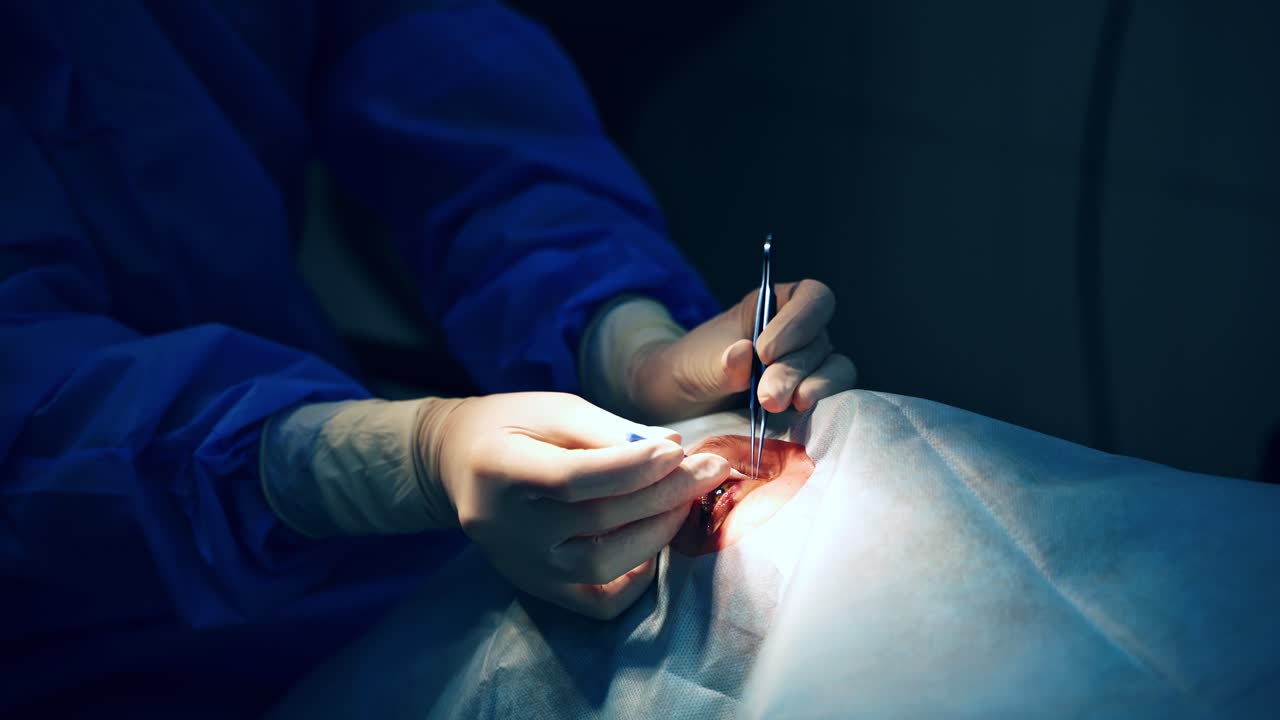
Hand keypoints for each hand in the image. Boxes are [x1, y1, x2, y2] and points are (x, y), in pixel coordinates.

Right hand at [426, 392, 729, 618]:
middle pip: (597, 519)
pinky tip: (654, 543)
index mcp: (499, 468)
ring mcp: (520, 565)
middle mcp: (504, 526)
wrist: (457, 464)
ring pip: (602, 565)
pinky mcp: (537, 587)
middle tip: (710, 468)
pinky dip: (636, 579)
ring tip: (686, 500)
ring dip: (658, 532)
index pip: (574, 478)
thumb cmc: (512, 426)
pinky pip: (597, 601)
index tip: (678, 449)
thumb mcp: (554, 408)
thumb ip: (610, 429)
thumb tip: (673, 447)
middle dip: (665, 493)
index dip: (633, 466)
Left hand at [627, 280, 856, 422]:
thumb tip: (743, 353)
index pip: (812, 298)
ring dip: (812, 388)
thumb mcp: (699, 364)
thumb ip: (721, 363)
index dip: (798, 322)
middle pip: (819, 342)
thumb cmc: (695, 368)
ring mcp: (811, 366)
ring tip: (780, 406)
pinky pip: (833, 398)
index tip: (764, 351)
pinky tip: (798, 416)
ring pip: (835, 369)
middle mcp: (802, 333)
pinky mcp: (811, 398)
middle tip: (766, 397)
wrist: (688, 402)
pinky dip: (820, 406)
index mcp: (776, 305)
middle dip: (792, 370)